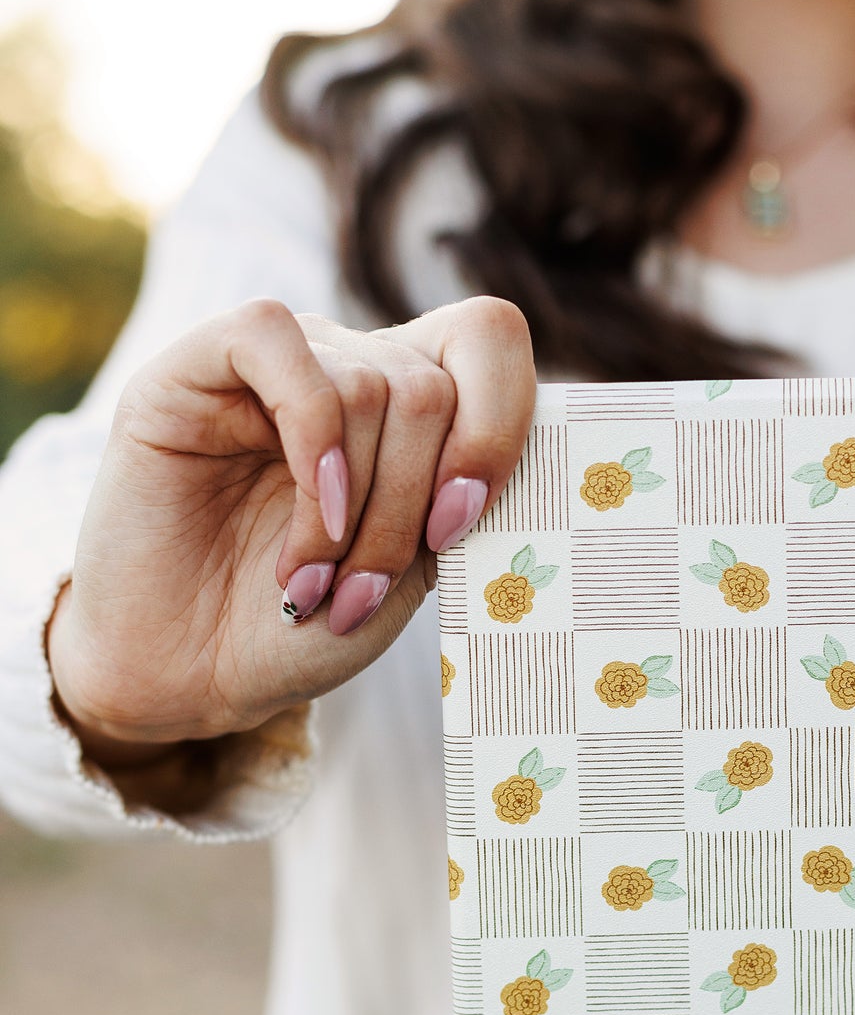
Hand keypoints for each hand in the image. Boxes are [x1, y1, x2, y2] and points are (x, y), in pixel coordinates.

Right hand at [47, 297, 534, 756]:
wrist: (188, 675)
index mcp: (412, 404)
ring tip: (312, 583)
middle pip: (431, 387)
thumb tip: (506, 448)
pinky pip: (273, 339)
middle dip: (410, 506)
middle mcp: (347, 364)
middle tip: (361, 590)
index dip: (498, 426)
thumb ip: (457, 498)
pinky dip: (312, 436)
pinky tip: (309, 511)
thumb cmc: (303, 628)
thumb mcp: (409, 570)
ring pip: (369, 383)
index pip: (488, 339)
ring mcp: (275, 362)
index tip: (458, 528)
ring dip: (355, 508)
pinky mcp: (193, 367)